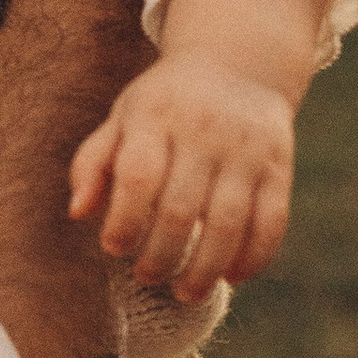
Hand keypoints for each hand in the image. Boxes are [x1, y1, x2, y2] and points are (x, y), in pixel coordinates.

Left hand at [69, 51, 294, 299]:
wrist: (238, 63)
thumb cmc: (165, 104)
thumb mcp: (123, 117)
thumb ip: (94, 162)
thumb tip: (77, 212)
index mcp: (156, 116)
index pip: (138, 176)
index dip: (124, 220)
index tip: (114, 247)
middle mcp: (204, 131)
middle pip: (180, 209)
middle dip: (160, 255)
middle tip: (147, 276)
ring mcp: (246, 149)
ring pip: (227, 223)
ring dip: (205, 269)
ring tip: (187, 293)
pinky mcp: (280, 165)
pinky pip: (271, 221)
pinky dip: (253, 257)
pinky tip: (232, 276)